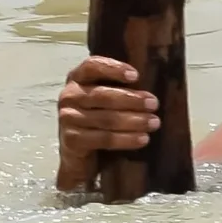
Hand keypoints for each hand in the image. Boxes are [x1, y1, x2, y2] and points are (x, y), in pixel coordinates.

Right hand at [57, 53, 158, 185]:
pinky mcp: (72, 140)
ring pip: (106, 118)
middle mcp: (69, 95)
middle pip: (103, 95)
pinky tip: (143, 139)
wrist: (78, 156)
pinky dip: (126, 139)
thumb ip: (118, 87)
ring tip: (154, 123)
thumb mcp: (104, 99)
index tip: (136, 76)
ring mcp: (67, 118)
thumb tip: (152, 80)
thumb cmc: (97, 119)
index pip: (92, 66)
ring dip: (134, 121)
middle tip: (154, 104)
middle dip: (132, 99)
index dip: (113, 69)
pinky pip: (104, 138)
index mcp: (77, 78)